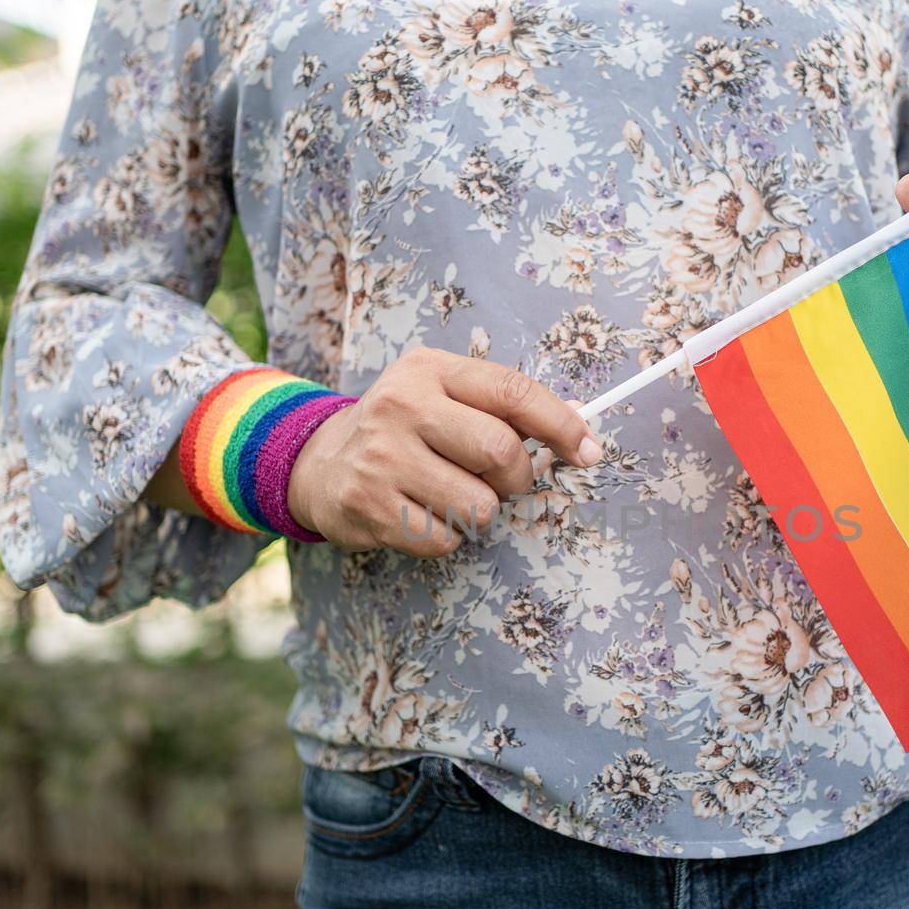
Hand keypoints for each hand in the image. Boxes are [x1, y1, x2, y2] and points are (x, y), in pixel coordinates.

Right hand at [287, 348, 599, 556]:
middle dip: (517, 477)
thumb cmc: (402, 429)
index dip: (562, 425)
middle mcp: (402, 405)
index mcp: (430, 370)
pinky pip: (443, 538)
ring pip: (478, 505)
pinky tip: (421, 512)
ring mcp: (381, 457)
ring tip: (452, 495)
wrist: (320, 462)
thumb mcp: (442, 393)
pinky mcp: (368, 505)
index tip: (588, 451)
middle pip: (501, 451)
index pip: (513, 391)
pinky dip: (445, 535)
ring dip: (479, 511)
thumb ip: (502, 404)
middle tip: (500, 481)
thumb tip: (578, 421)